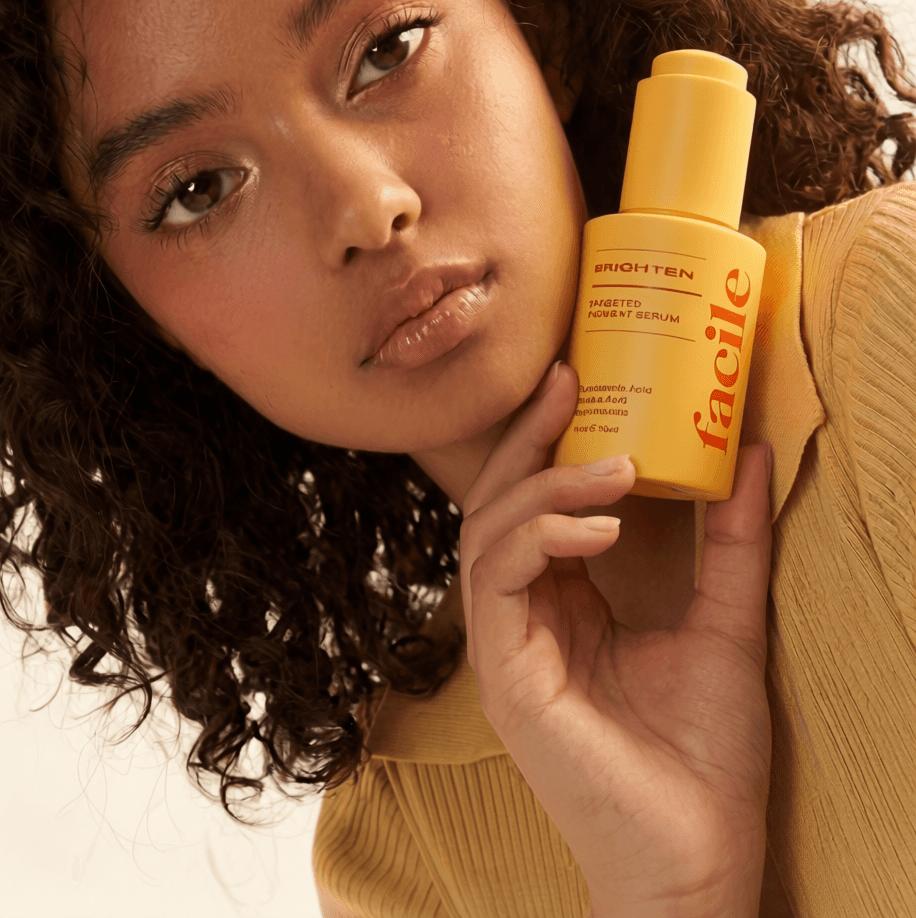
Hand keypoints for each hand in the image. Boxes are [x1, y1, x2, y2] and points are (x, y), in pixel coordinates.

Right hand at [459, 361, 772, 916]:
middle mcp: (524, 620)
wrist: (699, 854)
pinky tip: (596, 526)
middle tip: (570, 384)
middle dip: (528, 441)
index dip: (549, 442)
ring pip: (487, 535)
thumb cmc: (704, 756)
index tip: (583, 382)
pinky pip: (497, 584)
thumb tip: (749, 454)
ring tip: (612, 464)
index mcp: (563, 607)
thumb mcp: (726, 622)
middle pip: (497, 506)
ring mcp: (507, 649)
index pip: (534, 507)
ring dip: (542, 486)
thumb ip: (729, 542)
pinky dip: (539, 538)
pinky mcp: (504, 677)